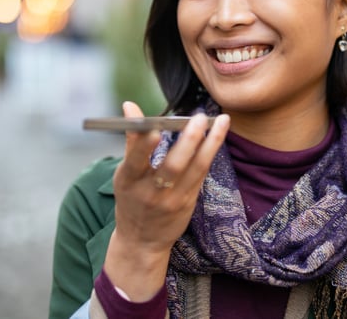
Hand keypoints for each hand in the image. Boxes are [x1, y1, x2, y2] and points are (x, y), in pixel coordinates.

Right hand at [104, 101, 229, 300]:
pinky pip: (202, 174)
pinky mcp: (188, 203)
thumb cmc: (132, 199)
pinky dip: (210, 153)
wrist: (142, 242)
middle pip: (172, 166)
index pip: (135, 161)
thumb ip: (132, 140)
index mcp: (128, 182)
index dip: (144, 146)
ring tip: (222, 121)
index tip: (155, 128)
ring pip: (195, 169)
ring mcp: (172, 200)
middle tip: (200, 117)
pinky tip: (218, 136)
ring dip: (211, 143)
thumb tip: (130, 105)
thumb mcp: (125, 175)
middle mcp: (150, 192)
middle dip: (189, 140)